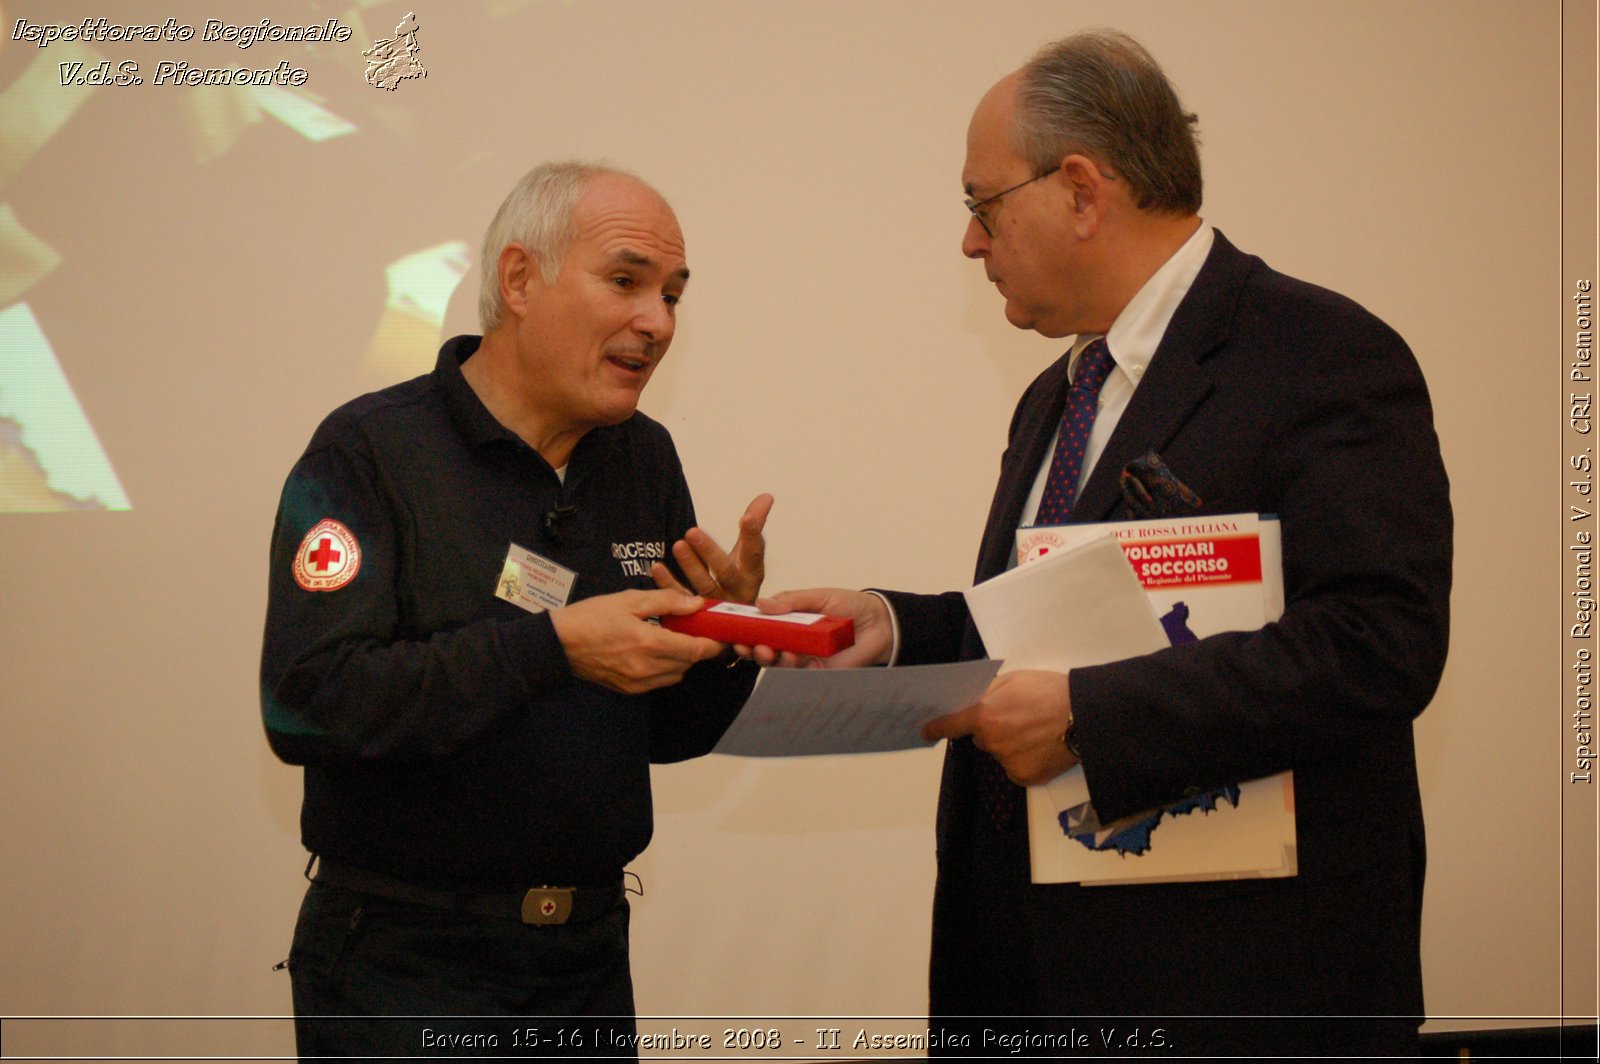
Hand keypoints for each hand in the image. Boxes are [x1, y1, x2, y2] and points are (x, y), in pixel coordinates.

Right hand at [550, 589, 723, 694]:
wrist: (559, 644)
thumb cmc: (592, 616)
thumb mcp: (630, 599)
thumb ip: (667, 601)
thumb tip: (697, 604)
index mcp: (649, 643)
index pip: (696, 650)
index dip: (713, 643)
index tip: (720, 633)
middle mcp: (647, 668)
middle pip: (689, 663)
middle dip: (697, 647)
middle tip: (695, 629)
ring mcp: (638, 682)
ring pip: (676, 674)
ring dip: (682, 659)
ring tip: (673, 639)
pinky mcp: (630, 690)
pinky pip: (660, 681)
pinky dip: (666, 668)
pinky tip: (655, 651)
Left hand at [650, 493, 772, 603]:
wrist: (734, 622)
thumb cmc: (740, 579)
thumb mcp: (748, 554)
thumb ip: (754, 526)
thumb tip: (766, 496)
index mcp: (752, 574)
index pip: (754, 552)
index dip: (752, 535)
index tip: (746, 517)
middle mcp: (738, 591)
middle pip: (726, 572)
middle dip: (710, 552)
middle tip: (693, 531)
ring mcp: (717, 605)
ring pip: (704, 586)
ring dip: (690, 566)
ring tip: (678, 545)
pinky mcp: (697, 615)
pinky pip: (681, 598)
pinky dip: (669, 583)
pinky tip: (658, 566)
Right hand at [746, 588, 893, 668]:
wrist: (881, 622)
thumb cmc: (850, 605)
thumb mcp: (818, 596)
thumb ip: (791, 601)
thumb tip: (761, 603)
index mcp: (789, 622)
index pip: (761, 628)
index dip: (744, 630)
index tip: (732, 629)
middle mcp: (793, 641)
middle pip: (764, 649)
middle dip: (750, 649)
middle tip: (745, 645)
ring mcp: (804, 657)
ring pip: (778, 663)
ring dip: (768, 658)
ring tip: (766, 650)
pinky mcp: (819, 672)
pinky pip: (799, 673)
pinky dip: (790, 666)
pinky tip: (788, 656)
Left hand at [920, 670, 1077, 784]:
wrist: (1084, 715)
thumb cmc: (1049, 691)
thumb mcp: (1014, 680)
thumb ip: (987, 693)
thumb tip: (971, 701)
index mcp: (984, 715)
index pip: (950, 725)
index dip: (936, 728)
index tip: (926, 732)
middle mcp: (991, 742)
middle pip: (982, 738)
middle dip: (993, 729)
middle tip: (1019, 717)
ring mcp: (1007, 763)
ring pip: (1001, 753)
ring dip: (1011, 745)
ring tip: (1037, 731)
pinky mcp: (1024, 778)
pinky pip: (1016, 769)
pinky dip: (1025, 760)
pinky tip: (1043, 747)